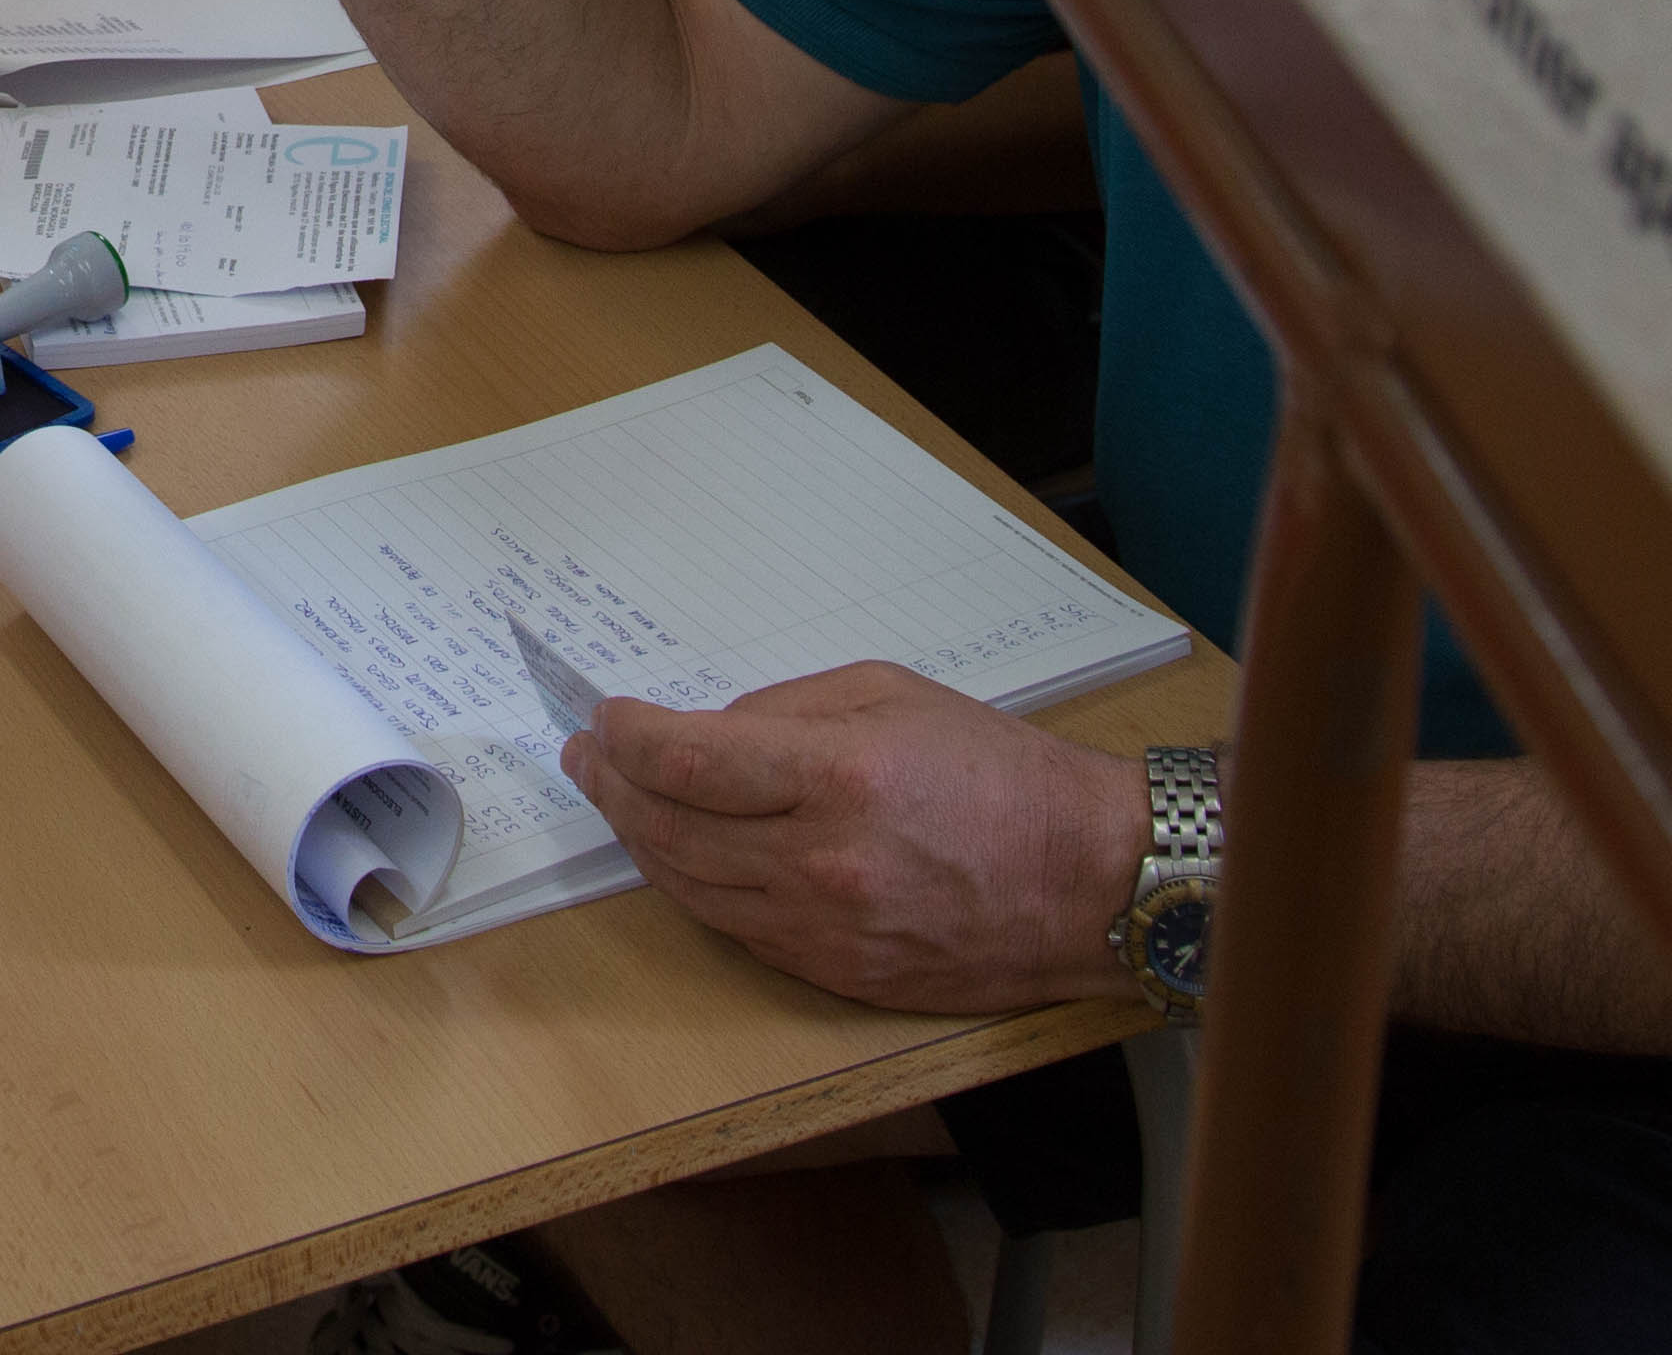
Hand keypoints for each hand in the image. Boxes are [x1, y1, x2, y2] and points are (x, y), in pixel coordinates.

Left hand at [564, 664, 1151, 1016]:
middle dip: (613, 788)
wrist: (1084, 881)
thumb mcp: (890, 696)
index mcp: (838, 778)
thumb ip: (785, 711)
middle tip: (587, 758)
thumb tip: (704, 734)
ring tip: (617, 800)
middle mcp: (821, 863)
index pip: (687, 761)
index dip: (626, 739)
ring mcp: (826, 930)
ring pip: (691, 888)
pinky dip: (695, 887)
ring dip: (641, 840)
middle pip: (671, 830)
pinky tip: (680, 854)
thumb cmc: (998, 775)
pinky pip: (738, 928)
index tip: (602, 719)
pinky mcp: (836, 974)